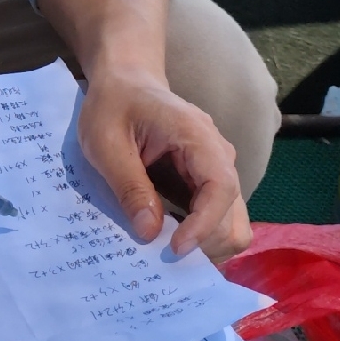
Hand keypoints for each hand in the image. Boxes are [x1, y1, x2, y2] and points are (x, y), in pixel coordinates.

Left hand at [76, 68, 251, 260]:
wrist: (125, 83)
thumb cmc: (113, 105)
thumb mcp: (105, 142)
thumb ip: (129, 185)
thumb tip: (149, 233)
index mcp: (197, 136)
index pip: (221, 187)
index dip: (204, 224)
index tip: (174, 248)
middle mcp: (219, 155)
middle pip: (233, 215)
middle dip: (204, 243)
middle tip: (162, 258)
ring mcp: (217, 171)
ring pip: (232, 223)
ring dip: (206, 246)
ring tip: (166, 255)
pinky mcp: (207, 185)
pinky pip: (217, 219)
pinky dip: (200, 237)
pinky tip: (169, 241)